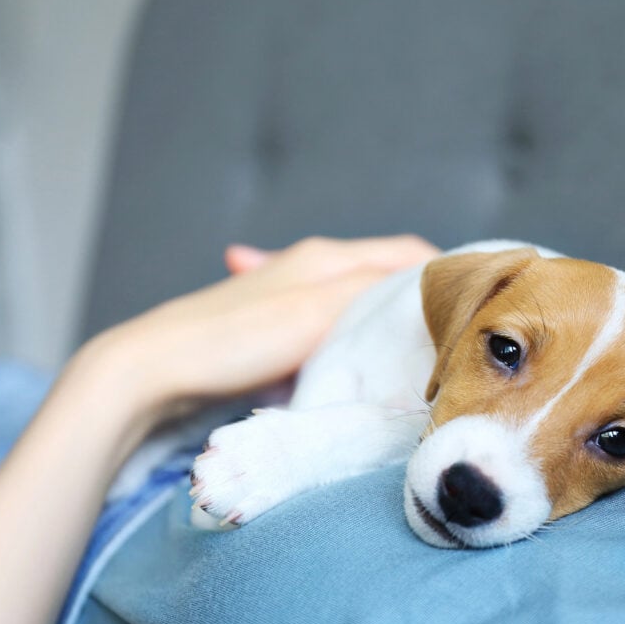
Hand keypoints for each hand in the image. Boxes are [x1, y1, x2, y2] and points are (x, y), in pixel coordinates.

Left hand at [86, 234, 438, 425]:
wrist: (148, 370)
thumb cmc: (232, 341)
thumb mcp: (315, 314)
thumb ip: (371, 293)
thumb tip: (423, 284)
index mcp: (326, 255)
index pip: (408, 253)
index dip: (447, 276)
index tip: (476, 312)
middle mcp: (308, 266)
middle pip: (382, 275)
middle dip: (416, 302)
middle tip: (448, 340)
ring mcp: (285, 295)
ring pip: (354, 302)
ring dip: (379, 321)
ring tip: (406, 354)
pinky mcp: (268, 327)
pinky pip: (326, 325)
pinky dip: (346, 337)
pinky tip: (345, 359)